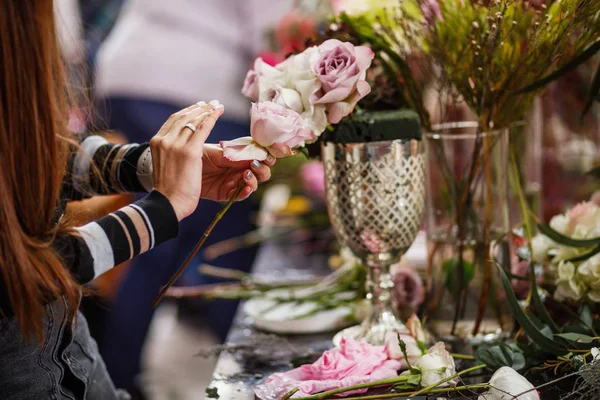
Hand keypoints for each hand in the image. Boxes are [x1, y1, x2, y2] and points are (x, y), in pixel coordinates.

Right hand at [150, 101, 223, 220]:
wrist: (167, 202)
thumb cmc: (168, 190)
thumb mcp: (164, 166)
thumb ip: (170, 154)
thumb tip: (178, 152)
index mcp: (156, 142)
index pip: (173, 121)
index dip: (187, 112)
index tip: (198, 107)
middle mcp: (164, 140)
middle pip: (183, 117)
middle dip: (198, 108)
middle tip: (210, 103)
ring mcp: (175, 144)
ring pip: (194, 120)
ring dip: (207, 110)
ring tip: (217, 106)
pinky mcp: (189, 151)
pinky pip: (203, 128)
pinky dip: (211, 117)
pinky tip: (218, 112)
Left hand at [201, 144, 274, 201]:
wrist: (178, 171)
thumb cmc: (195, 156)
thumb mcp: (215, 152)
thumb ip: (233, 155)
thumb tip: (252, 156)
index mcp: (238, 155)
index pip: (258, 154)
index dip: (266, 154)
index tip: (267, 154)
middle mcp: (239, 168)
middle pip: (261, 170)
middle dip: (263, 168)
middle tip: (256, 165)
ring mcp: (234, 182)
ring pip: (254, 183)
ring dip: (254, 179)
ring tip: (246, 174)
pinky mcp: (226, 194)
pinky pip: (241, 195)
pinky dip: (246, 192)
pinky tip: (246, 188)